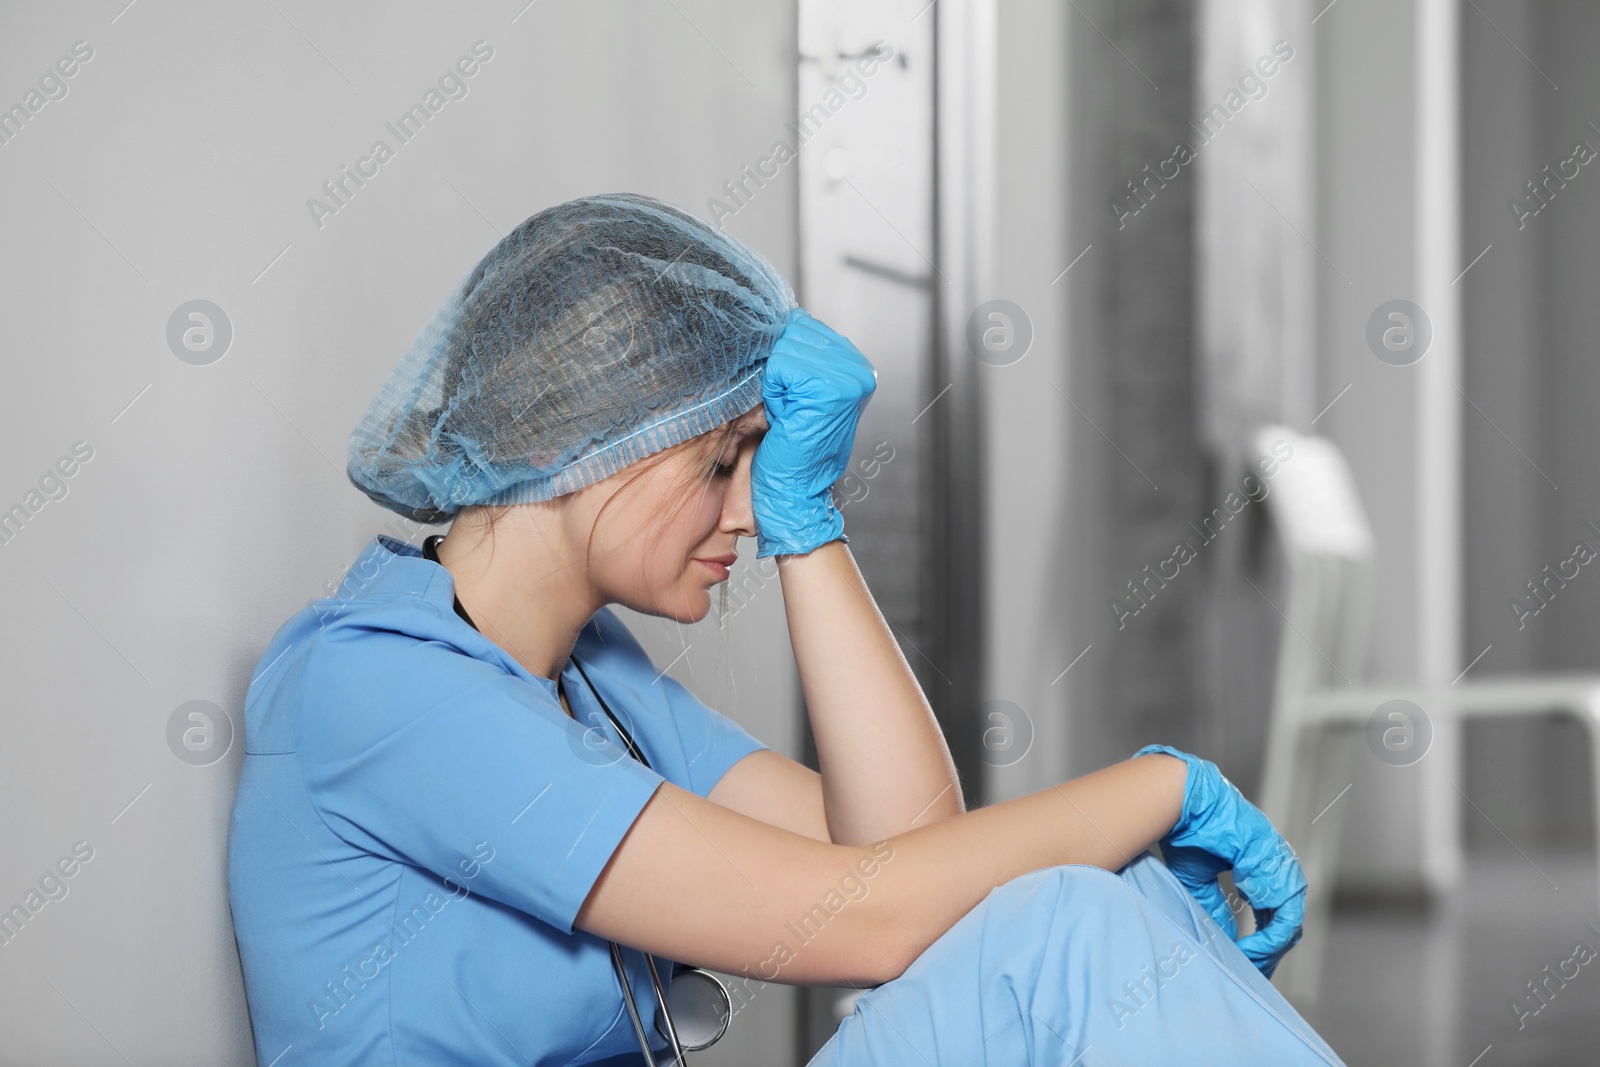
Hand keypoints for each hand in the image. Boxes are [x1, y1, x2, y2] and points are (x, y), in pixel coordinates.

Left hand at [750, 308, 877, 557]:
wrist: (793, 495)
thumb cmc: (790, 452)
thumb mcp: (798, 397)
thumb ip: (798, 360)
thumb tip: (772, 321)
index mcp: (854, 367)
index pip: (801, 327)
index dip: (780, 356)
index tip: (787, 394)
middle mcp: (857, 369)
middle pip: (792, 333)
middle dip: (776, 367)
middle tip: (786, 408)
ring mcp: (847, 378)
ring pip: (783, 348)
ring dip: (773, 381)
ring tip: (786, 412)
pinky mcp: (828, 389)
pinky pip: (778, 368)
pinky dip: (770, 391)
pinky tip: (783, 415)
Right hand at [1133, 744, 1307, 978]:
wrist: (1186, 804)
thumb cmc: (1189, 831)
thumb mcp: (1199, 881)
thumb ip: (1216, 910)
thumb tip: (1226, 940)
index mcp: (1261, 867)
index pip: (1272, 914)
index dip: (1260, 942)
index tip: (1245, 961)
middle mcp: (1277, 869)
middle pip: (1284, 924)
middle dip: (1267, 953)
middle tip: (1249, 974)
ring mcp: (1281, 868)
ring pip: (1288, 925)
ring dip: (1267, 951)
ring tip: (1245, 966)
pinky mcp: (1279, 870)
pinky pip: (1284, 918)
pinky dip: (1267, 940)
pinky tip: (1246, 950)